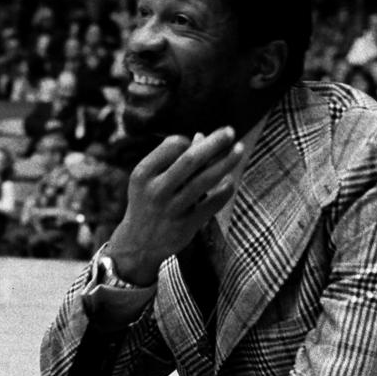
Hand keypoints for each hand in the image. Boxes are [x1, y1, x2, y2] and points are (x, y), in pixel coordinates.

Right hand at [106, 127, 242, 284]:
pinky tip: (230, 181)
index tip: (194, 144)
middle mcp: (156, 190)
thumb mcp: (150, 179)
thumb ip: (171, 159)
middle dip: (214, 143)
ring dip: (226, 162)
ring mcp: (171, 209)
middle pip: (191, 159)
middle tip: (230, 131)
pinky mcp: (186, 226)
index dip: (189, 141)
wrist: (137, 244)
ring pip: (205, 180)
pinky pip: (213, 203)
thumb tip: (203, 136)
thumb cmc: (147, 203)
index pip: (173, 145)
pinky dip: (225, 189)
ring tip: (239, 150)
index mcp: (143, 174)